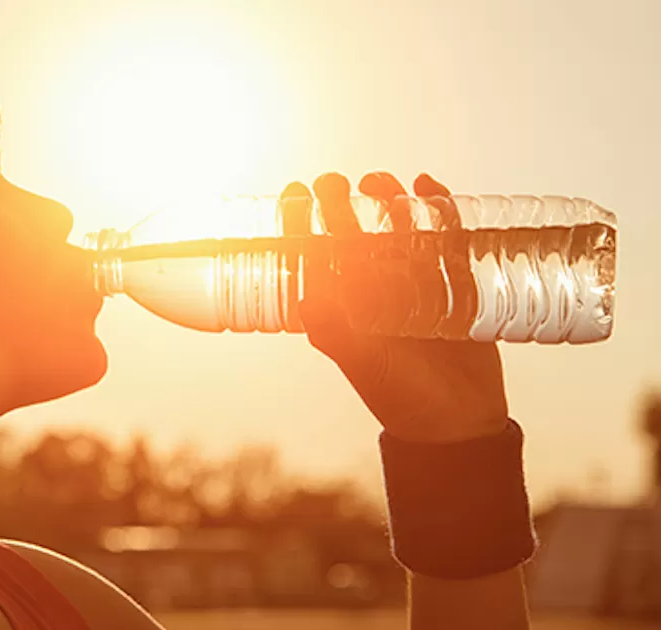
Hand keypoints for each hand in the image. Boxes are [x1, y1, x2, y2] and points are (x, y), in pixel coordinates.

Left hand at [280, 172, 508, 443]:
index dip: (300, 221)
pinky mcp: (454, 282)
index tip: (295, 193)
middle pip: (354, 231)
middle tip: (335, 181)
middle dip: (341, 202)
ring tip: (380, 182)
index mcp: (343, 304)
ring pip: (397, 228)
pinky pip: (445, 238)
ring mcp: (413, 282)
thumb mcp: (361, 361)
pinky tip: (430, 186)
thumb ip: (334, 330)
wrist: (456, 421)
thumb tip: (305, 296)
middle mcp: (373, 289)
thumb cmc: (399, 395)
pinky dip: (440, 210)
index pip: (314, 253)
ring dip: (387, 200)